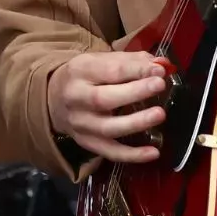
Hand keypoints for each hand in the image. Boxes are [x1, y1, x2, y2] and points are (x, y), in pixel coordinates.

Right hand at [47, 51, 167, 164]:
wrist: (54, 98)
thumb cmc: (87, 77)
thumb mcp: (102, 60)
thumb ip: (133, 61)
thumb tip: (162, 64)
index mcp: (80, 71)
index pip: (109, 70)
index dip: (136, 70)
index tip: (159, 70)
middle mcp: (76, 98)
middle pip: (103, 99)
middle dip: (134, 92)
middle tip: (159, 86)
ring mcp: (81, 124)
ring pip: (107, 128)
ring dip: (135, 122)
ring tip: (159, 114)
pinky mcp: (87, 143)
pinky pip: (110, 152)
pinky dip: (132, 155)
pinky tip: (153, 152)